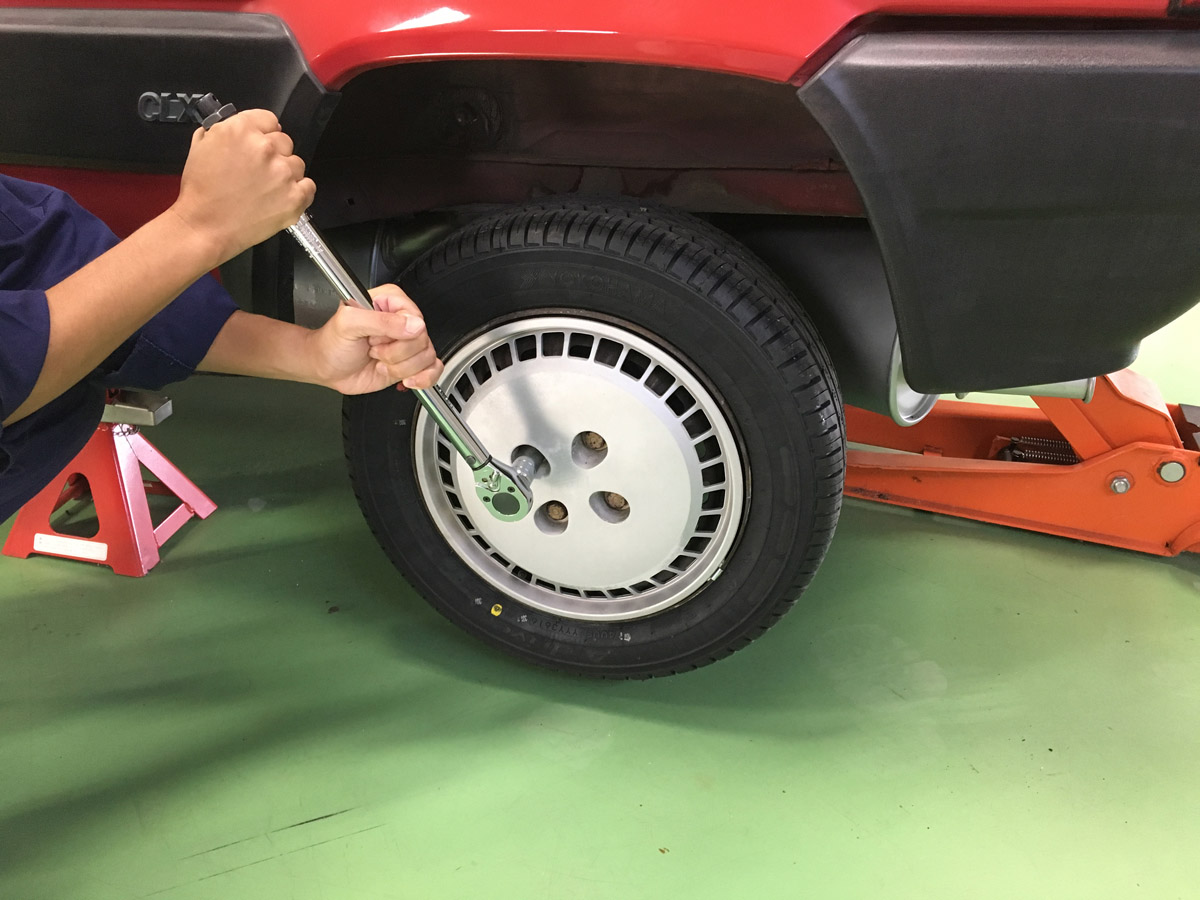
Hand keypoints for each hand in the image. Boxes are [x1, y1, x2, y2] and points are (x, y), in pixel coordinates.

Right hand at [169, 109, 314, 266]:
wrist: (204, 227)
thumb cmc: (200, 193)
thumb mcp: (200, 148)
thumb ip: (222, 132)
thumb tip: (235, 127)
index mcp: (241, 130)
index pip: (269, 119)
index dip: (264, 132)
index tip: (261, 143)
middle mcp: (265, 148)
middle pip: (285, 141)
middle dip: (274, 154)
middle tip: (258, 172)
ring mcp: (282, 173)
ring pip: (297, 164)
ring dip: (286, 174)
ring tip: (265, 189)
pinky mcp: (295, 197)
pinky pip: (309, 187)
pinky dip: (299, 192)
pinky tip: (280, 198)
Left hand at [306, 284, 443, 394]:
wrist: (326, 367)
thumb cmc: (332, 343)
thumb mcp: (349, 324)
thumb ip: (381, 321)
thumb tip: (414, 325)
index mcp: (390, 302)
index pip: (415, 317)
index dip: (397, 335)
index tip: (375, 339)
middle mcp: (402, 321)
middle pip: (422, 340)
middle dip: (396, 354)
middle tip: (374, 350)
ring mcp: (407, 343)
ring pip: (427, 357)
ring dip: (401, 368)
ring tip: (380, 362)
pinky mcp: (410, 363)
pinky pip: (433, 370)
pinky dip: (422, 379)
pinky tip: (405, 380)